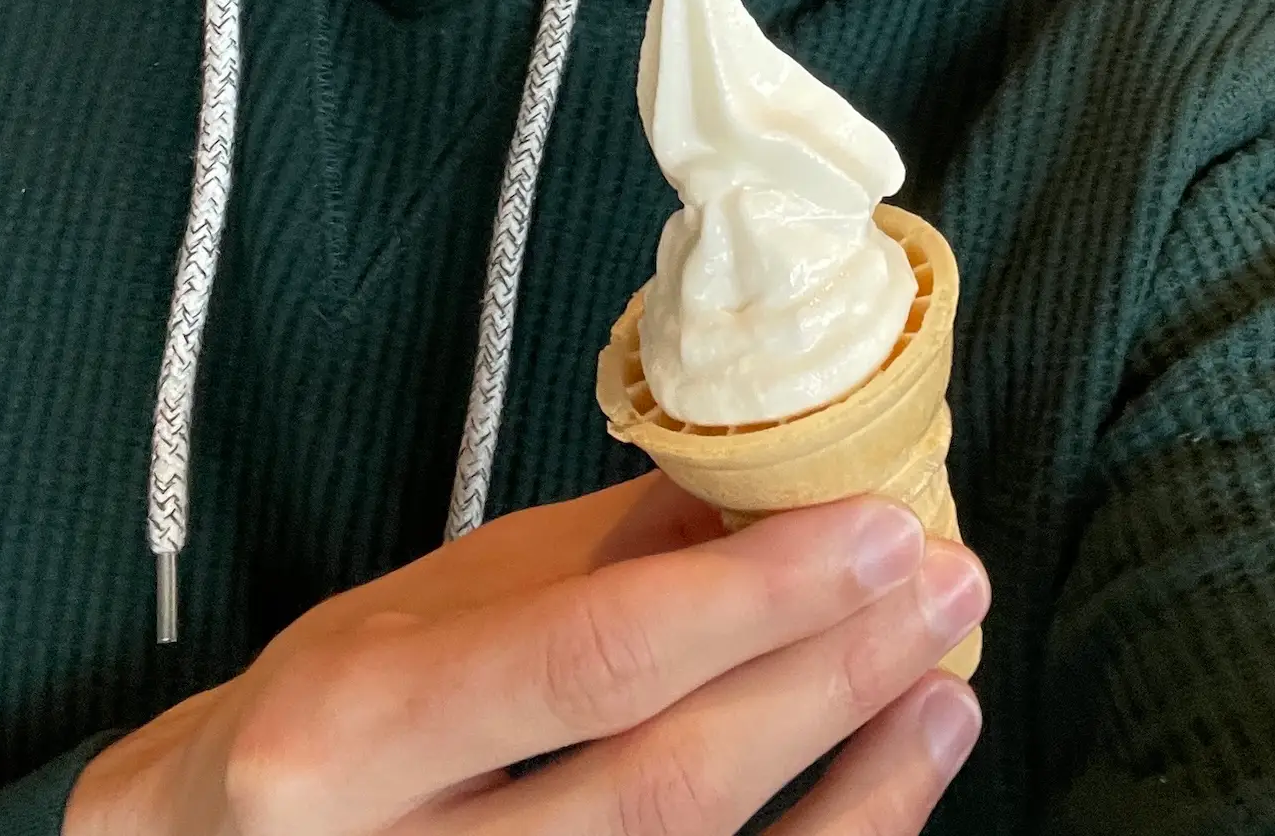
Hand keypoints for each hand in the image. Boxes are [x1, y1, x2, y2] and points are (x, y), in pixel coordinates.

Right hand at [65, 478, 987, 834]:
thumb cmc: (329, 720)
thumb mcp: (425, 611)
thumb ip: (599, 563)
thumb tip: (775, 485)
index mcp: (349, 731)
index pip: (588, 659)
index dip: (753, 598)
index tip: (879, 526)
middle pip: (662, 790)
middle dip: (827, 679)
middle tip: (945, 582)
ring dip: (856, 790)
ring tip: (943, 688)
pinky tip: (886, 791)